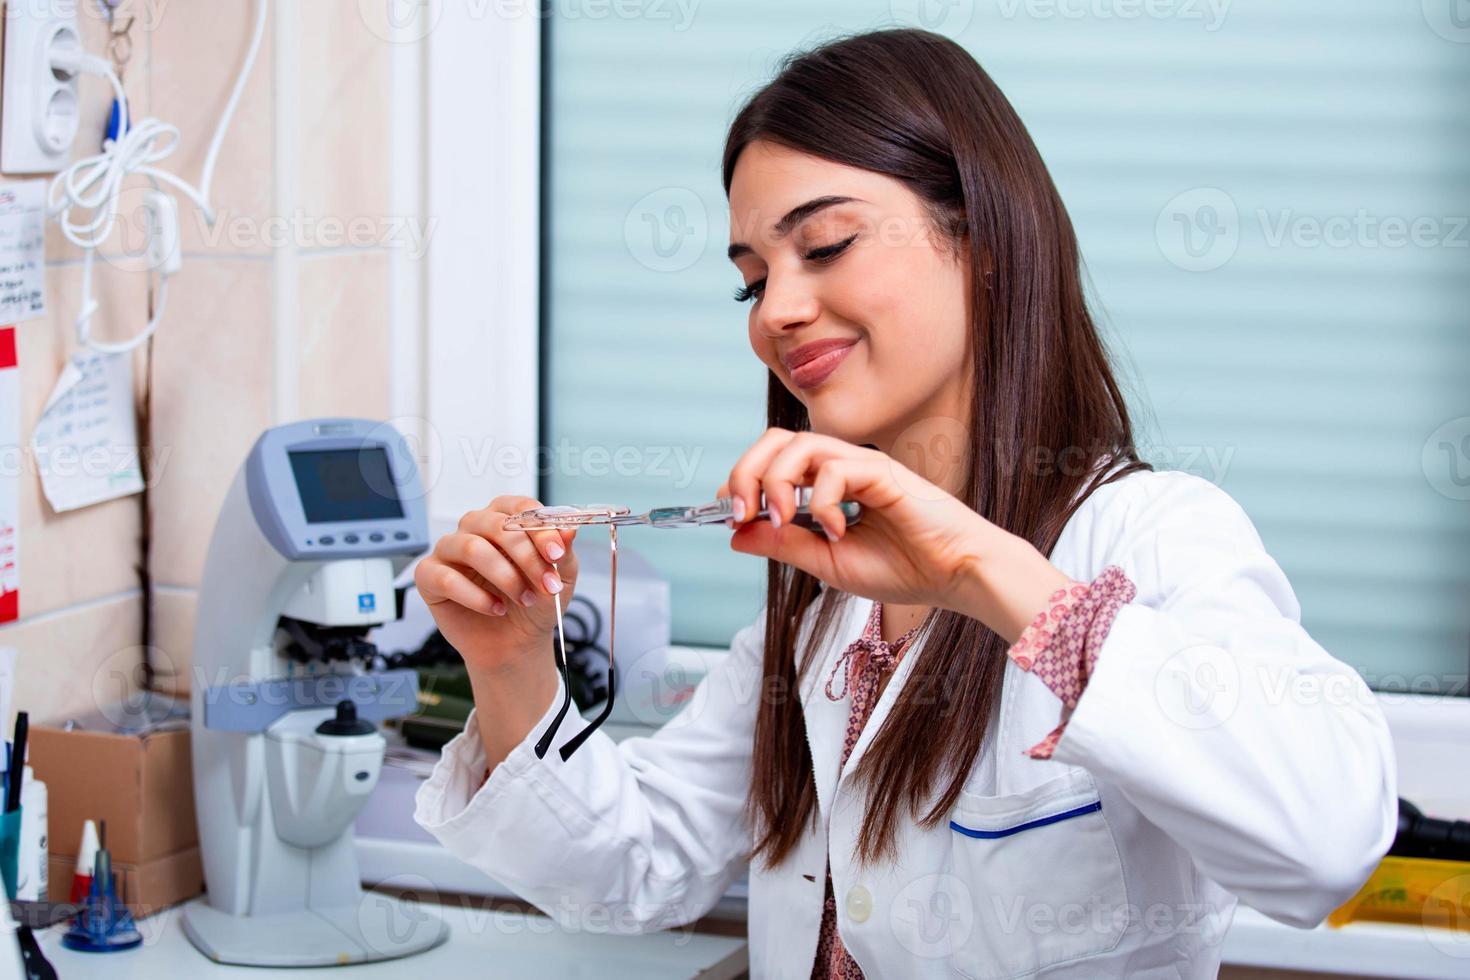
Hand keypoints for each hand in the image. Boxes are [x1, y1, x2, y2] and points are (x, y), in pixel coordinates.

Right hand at [414, 495, 578, 671]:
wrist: (516, 642)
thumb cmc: (535, 602)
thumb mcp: (560, 578)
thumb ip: (563, 552)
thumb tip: (570, 529)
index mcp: (505, 517)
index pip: (520, 507)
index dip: (539, 528)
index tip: (557, 554)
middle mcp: (475, 526)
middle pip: (495, 524)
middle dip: (526, 556)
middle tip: (547, 584)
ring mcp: (449, 549)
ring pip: (471, 547)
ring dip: (504, 577)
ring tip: (524, 598)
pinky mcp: (429, 576)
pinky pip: (446, 578)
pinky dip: (476, 597)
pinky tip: (495, 609)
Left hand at [721, 429, 1068, 640]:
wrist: (956, 577)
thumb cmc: (904, 569)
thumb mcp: (828, 564)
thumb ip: (785, 546)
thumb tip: (736, 535)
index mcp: (825, 486)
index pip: (771, 462)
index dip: (741, 480)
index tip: (726, 513)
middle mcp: (840, 468)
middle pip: (776, 441)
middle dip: (747, 472)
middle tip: (741, 511)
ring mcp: (862, 466)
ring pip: (800, 445)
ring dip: (777, 481)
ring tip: (781, 518)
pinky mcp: (884, 472)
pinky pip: (837, 468)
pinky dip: (824, 500)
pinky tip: (837, 531)